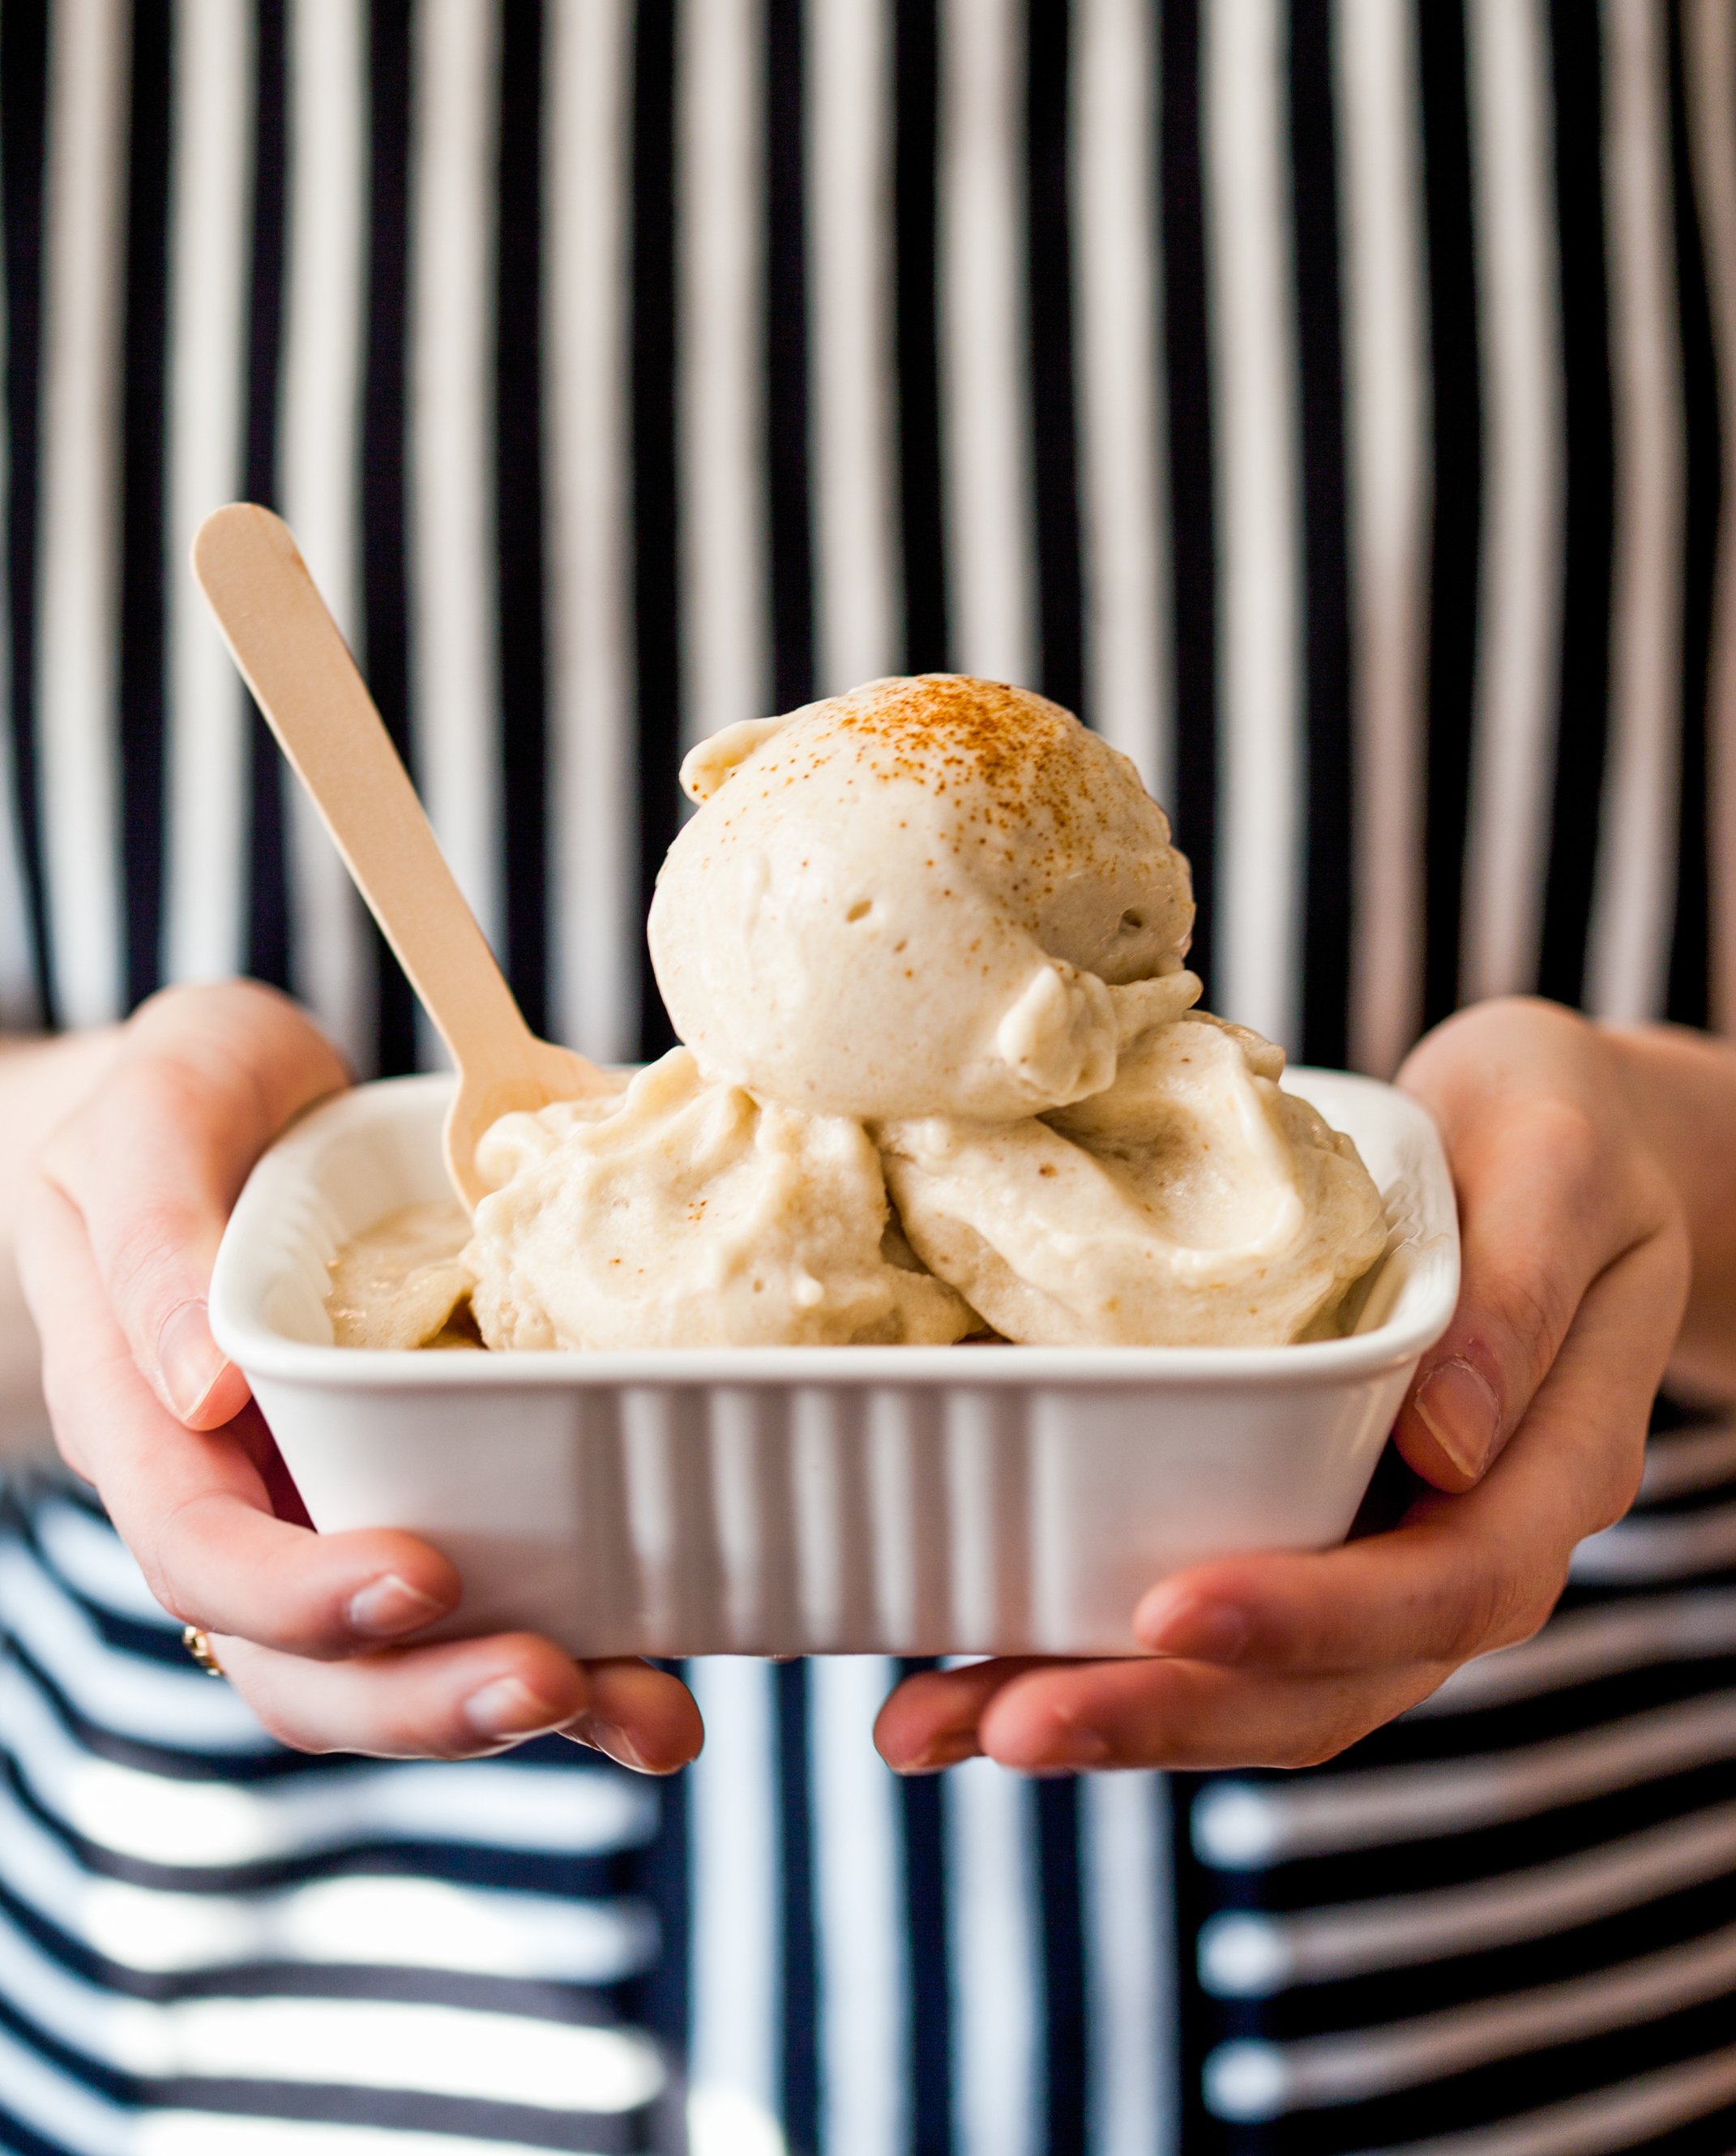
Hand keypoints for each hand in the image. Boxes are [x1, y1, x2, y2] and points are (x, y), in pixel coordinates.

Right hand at [20, 981, 701, 1770]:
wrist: (244, 1111)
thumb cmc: (190, 1098)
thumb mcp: (157, 1110)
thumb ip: (155, 1232)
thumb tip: (202, 1389)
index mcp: (148, 1422)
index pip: (202, 1553)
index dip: (302, 1595)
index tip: (426, 1577)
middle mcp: (236, 1497)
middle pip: (300, 1663)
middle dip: (428, 1696)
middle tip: (558, 1682)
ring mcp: (331, 1512)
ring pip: (398, 1669)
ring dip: (522, 1707)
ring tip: (655, 1719)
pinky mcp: (424, 1498)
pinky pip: (486, 1600)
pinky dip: (576, 1646)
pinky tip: (668, 1668)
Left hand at [874, 998, 1691, 1773]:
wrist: (1547, 1135)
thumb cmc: (1561, 1126)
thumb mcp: (1562, 1167)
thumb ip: (1521, 1296)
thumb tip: (1446, 1445)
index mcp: (1547, 1471)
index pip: (1446, 1591)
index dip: (1308, 1621)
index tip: (1166, 1609)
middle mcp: (1460, 1542)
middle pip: (1327, 1685)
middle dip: (1162, 1712)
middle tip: (1005, 1722)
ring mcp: (1376, 1548)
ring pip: (1251, 1686)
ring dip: (1102, 1715)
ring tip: (937, 1725)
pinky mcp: (1299, 1521)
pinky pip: (1206, 1619)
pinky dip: (1088, 1651)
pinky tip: (967, 1665)